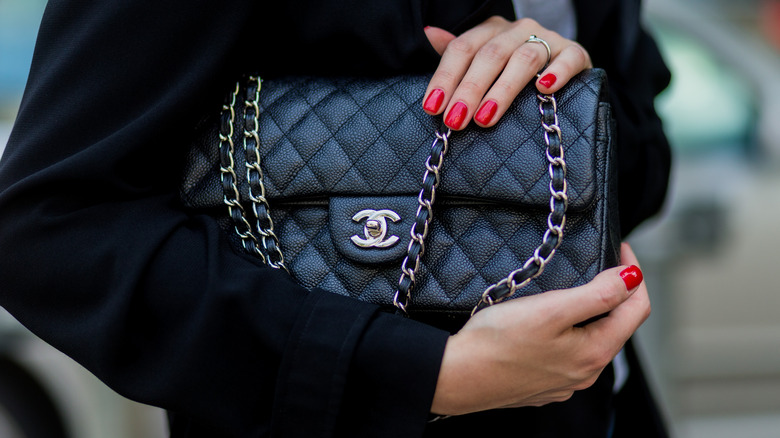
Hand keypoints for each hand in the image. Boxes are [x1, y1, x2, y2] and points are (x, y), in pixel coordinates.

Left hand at [423, 16, 591, 129]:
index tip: (433, 107)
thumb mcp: (481, 61)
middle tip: (455, 120)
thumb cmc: (511, 71)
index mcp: (490, 31)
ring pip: (523, 59)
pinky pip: (568, 59)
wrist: (562, 68)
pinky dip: (557, 73)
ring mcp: (548, 39)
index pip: (462, 49)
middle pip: (489, 56)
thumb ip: (456, 53)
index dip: (445, 77)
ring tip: (485, 117)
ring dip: (503, 89)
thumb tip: (428, 34)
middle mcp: (517, 30)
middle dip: (469, 90)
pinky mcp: (575, 53)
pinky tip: (545, 89)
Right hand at [431, 243, 650, 414]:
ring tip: (573, 287)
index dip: (634, 273)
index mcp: (595, 353)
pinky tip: (547, 322)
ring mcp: (564, 383)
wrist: (454, 377)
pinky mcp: (542, 385)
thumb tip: (633, 279)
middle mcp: (586, 374)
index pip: (638, 308)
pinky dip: (569, 333)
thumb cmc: (497, 341)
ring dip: (591, 313)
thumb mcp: (551, 309)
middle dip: (615, 292)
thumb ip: (598, 294)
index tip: (618, 248)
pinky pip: (568, 354)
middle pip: (617, 325)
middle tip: (599, 262)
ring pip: (592, 340)